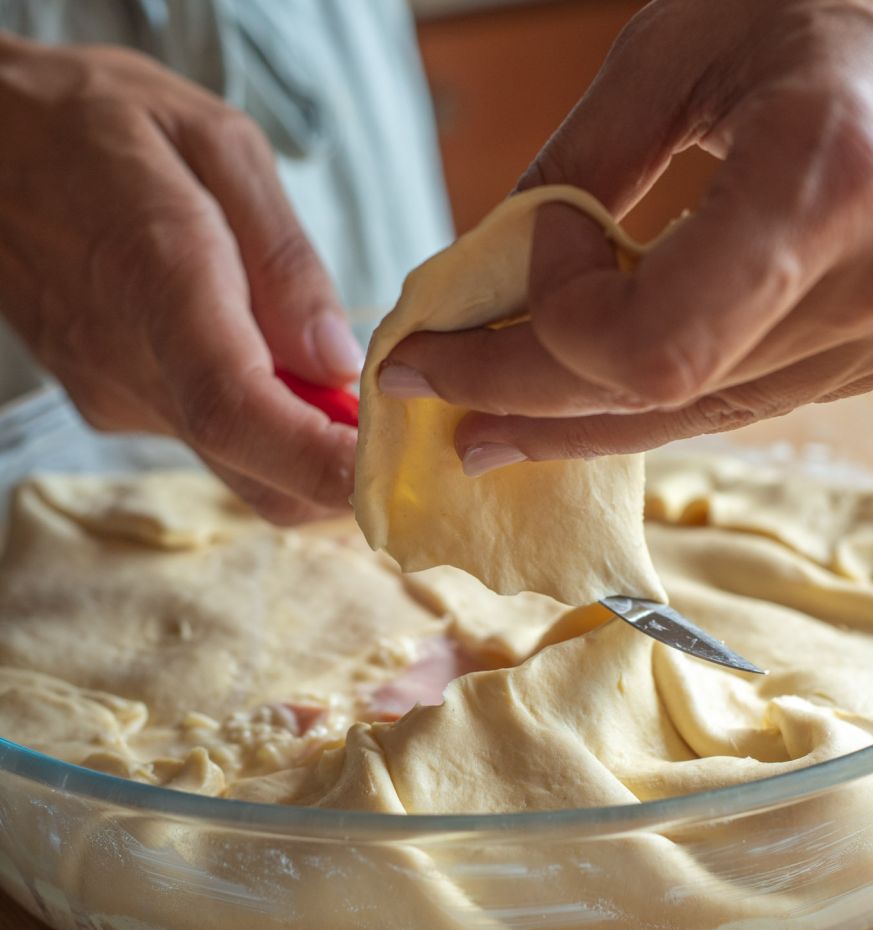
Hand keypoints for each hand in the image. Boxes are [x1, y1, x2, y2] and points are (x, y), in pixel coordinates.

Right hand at [0, 35, 362, 520]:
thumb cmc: (95, 125)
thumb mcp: (216, 145)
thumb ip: (285, 262)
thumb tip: (339, 361)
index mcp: (160, 280)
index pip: (240, 413)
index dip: (320, 460)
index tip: (387, 468)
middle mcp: (131, 362)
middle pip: (253, 473)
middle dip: (339, 477)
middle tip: (393, 430)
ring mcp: (115, 395)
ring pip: (235, 464)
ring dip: (304, 446)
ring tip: (333, 377)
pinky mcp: (111, 403)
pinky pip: (205, 437)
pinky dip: (259, 422)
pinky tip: (269, 362)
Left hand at [383, 0, 872, 473]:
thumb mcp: (697, 32)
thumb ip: (590, 158)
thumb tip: (496, 262)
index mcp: (832, 176)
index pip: (647, 349)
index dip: (548, 336)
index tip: (513, 265)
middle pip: (668, 399)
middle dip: (534, 403)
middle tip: (445, 406)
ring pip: (717, 414)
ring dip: (598, 420)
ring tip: (507, 422)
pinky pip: (772, 392)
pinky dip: (680, 395)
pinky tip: (615, 392)